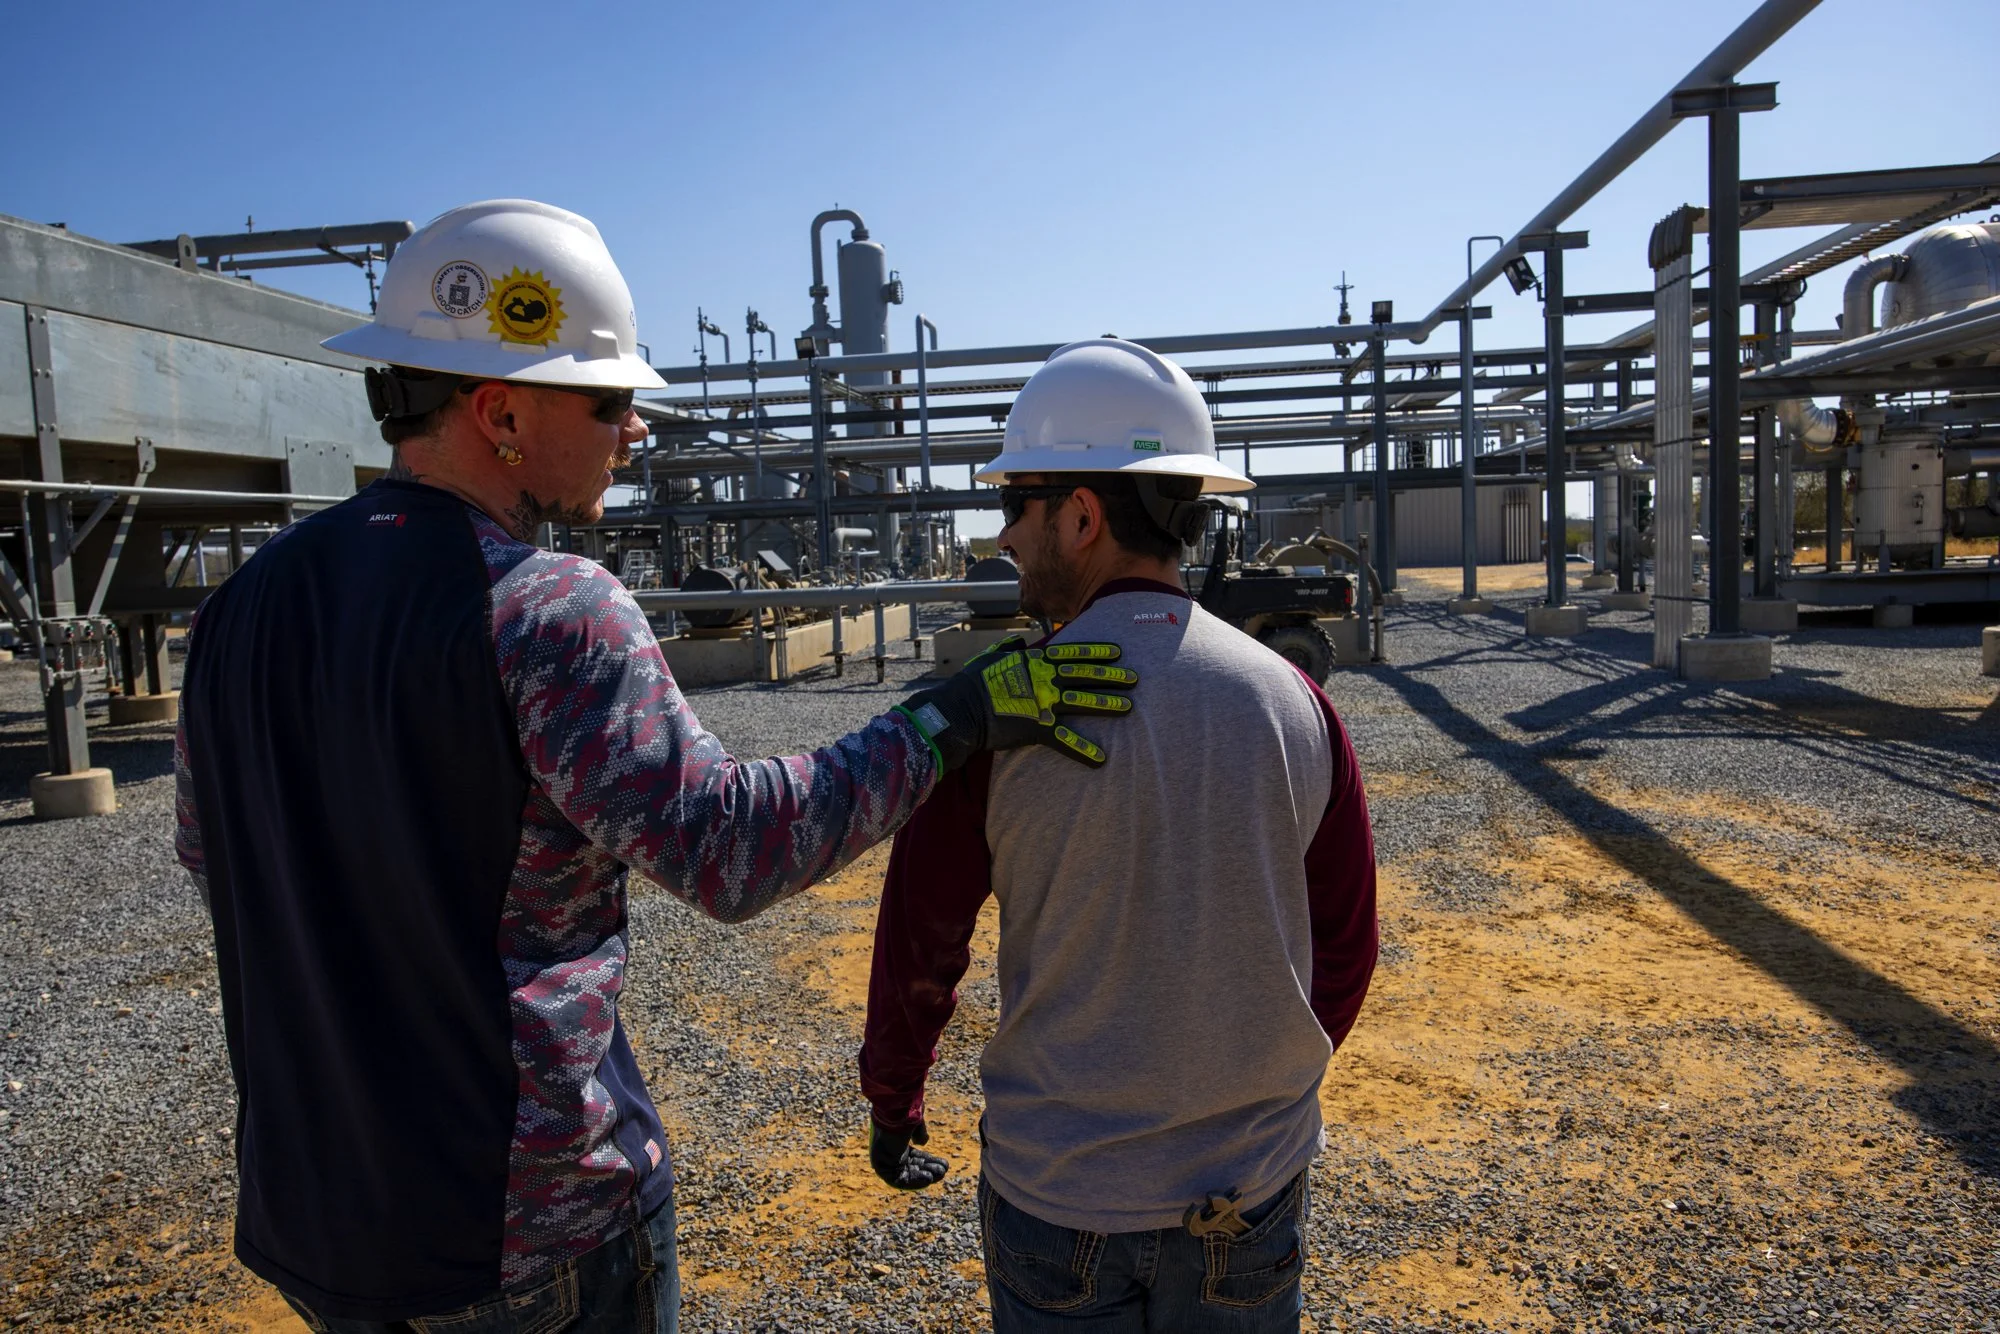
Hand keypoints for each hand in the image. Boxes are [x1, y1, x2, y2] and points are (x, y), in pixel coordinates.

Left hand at [870, 1119, 948, 1190]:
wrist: (896, 1111)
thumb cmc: (906, 1112)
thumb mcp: (916, 1123)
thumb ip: (918, 1132)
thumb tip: (921, 1143)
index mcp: (892, 1140)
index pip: (910, 1156)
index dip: (926, 1161)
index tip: (941, 1163)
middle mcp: (886, 1151)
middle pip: (909, 1167)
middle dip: (928, 1169)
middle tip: (944, 1170)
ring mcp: (883, 1159)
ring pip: (905, 1175)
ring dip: (923, 1177)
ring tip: (940, 1174)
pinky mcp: (881, 1166)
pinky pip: (899, 1181)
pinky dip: (915, 1181)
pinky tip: (929, 1178)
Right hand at [895, 638, 1137, 772]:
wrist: (960, 710)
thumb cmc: (972, 683)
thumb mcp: (990, 658)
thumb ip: (1008, 650)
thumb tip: (1018, 643)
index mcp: (1034, 662)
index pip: (1073, 653)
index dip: (1097, 652)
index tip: (1117, 652)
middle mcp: (1044, 680)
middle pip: (1084, 676)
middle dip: (1111, 677)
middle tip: (1135, 678)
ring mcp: (1043, 703)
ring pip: (1082, 703)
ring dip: (1106, 704)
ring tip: (1128, 707)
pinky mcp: (1037, 728)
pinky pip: (1065, 741)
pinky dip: (1083, 751)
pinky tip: (1101, 759)